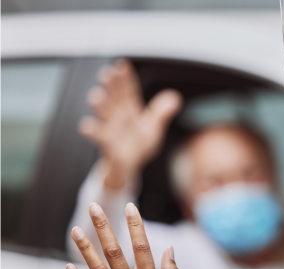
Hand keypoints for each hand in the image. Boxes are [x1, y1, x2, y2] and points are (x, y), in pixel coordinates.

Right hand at [79, 60, 182, 189]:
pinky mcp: (108, 145)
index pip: (127, 90)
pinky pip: (99, 138)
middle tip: (106, 74)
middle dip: (109, 86)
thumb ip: (162, 112)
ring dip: (100, 106)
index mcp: (128, 108)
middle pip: (114, 98)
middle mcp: (117, 116)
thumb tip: (175, 97)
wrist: (127, 164)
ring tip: (96, 96)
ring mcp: (111, 130)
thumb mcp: (153, 126)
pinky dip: (92, 132)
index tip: (122, 65)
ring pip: (104, 114)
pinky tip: (86, 126)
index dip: (125, 78)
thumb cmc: (137, 142)